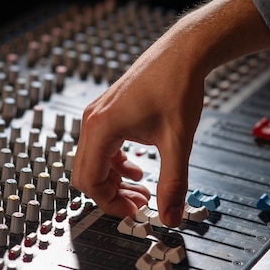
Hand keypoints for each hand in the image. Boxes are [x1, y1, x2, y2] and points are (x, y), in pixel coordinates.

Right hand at [71, 0, 269, 226]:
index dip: (111, 203)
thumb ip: (173, 183)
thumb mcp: (177, 142)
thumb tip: (171, 217)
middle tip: (141, 204)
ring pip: (93, 161)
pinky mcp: (108, 112)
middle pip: (86, 174)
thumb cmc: (176, 86)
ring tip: (144, 189)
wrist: (182, 53)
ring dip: (115, 180)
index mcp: (101, 129)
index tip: (136, 211)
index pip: (90, 182)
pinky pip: (102, 148)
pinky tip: (138, 168)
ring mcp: (98, 115)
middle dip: (112, 194)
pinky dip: (116, 164)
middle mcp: (93, 121)